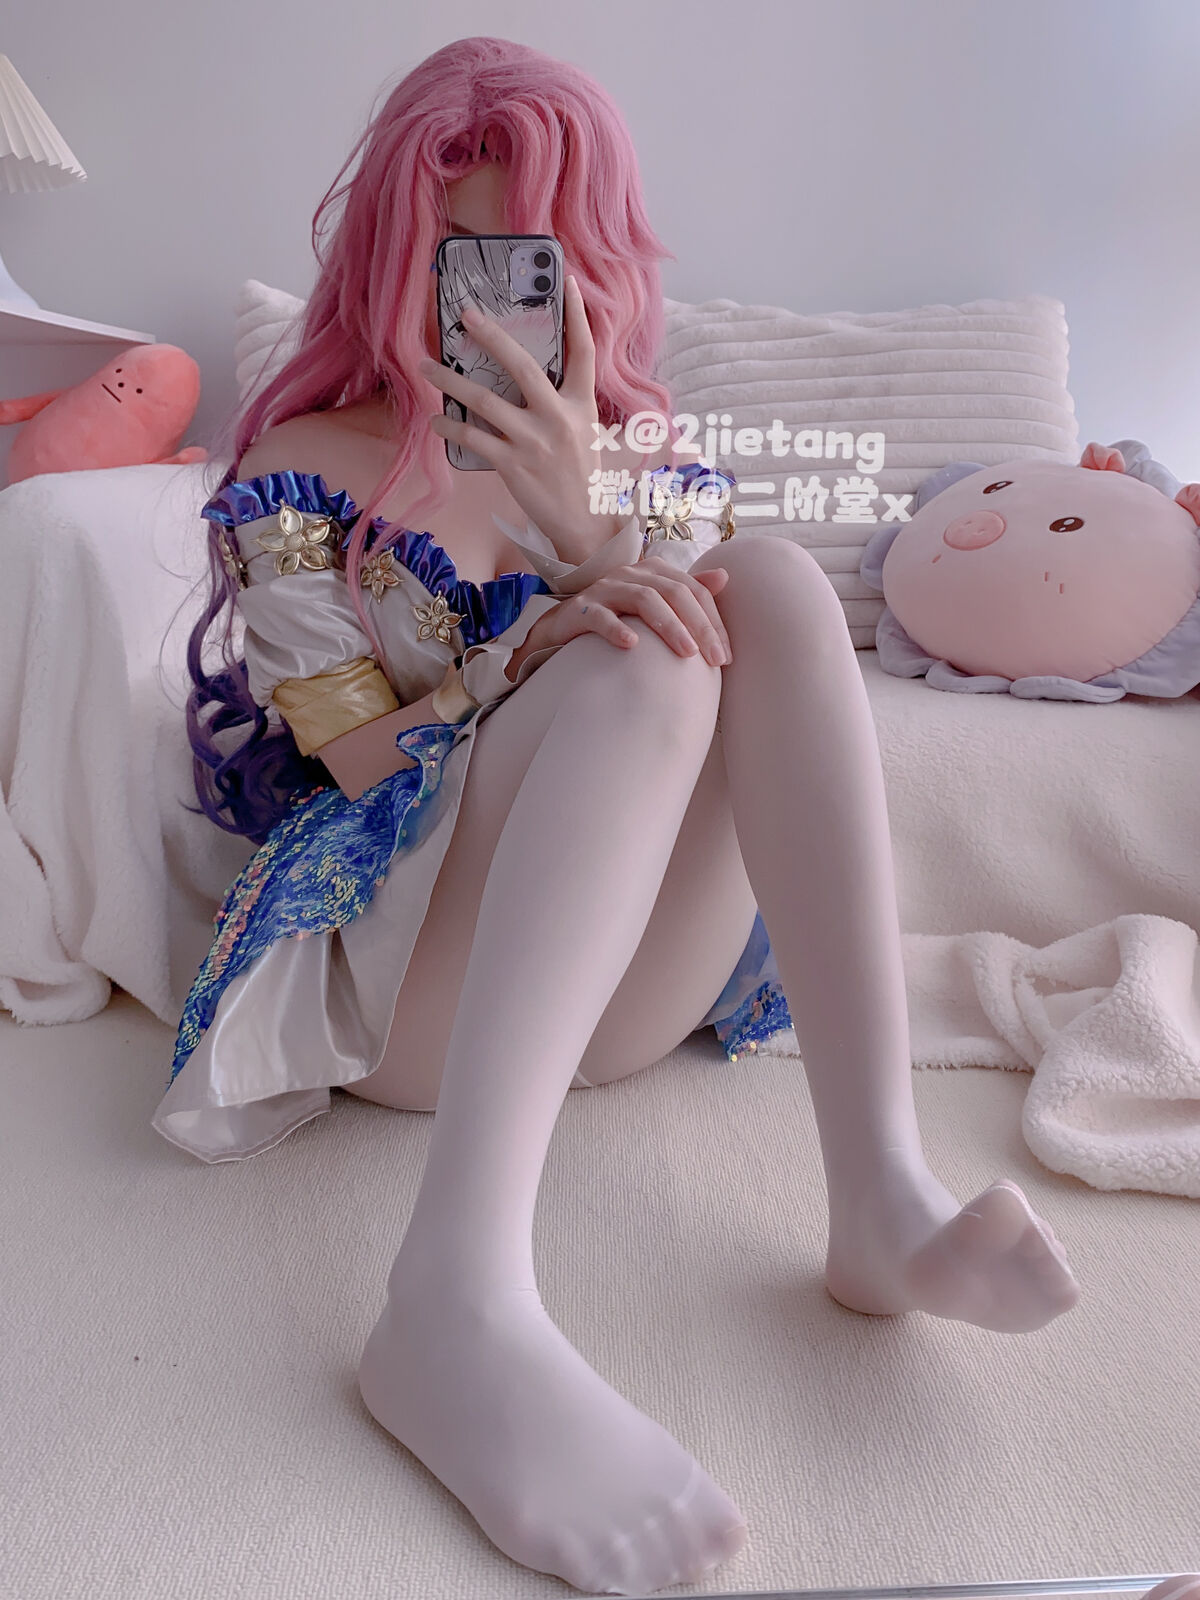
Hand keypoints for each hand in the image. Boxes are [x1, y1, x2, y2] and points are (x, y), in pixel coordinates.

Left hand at [418, 275, 621, 559]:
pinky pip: (473, 438)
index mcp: (580, 403)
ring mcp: (534, 441)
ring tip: (426, 365)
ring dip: (450, 380)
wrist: (584, 524)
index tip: (565, 279)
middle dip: (490, 335)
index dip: (577, 313)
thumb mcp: (584, 430)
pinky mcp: (512, 465)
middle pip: (522, 364)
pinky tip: (434, 419)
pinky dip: (449, 427)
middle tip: (464, 315)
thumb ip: (562, 400)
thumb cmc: (581, 474)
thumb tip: (525, 374)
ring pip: (484, 399)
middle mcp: (558, 417)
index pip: (583, 350)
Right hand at [520, 555, 733, 667]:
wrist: (563, 625)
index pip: (693, 590)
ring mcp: (605, 589)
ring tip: (686, 653)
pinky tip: (632, 645)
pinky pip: (600, 616)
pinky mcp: (580, 608)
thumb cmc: (616, 616)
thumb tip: (724, 577)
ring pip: (644, 599)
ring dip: (669, 626)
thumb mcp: (654, 604)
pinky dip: (617, 628)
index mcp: (653, 572)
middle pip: (674, 593)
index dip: (713, 621)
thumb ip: (687, 592)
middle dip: (699, 626)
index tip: (725, 656)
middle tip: (714, 660)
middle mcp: (631, 574)